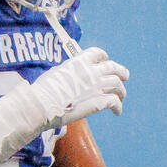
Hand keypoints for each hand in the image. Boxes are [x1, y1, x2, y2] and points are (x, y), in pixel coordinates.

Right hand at [0, 47, 127, 166]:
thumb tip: (67, 75)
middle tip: (125, 77)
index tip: (106, 61)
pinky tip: (117, 112)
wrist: (41, 106)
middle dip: (121, 72)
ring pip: (117, 85)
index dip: (104, 57)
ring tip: (121, 98)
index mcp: (79, 62)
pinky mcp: (99, 102)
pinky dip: (118, 107)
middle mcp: (91, 71)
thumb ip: (67, 72)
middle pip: (113, 68)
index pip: (97, 54)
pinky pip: (114, 102)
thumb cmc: (42, 92)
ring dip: (121, 91)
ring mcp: (96, 86)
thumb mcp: (54, 74)